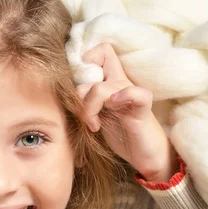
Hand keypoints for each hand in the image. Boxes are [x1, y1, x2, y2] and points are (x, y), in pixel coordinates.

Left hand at [77, 43, 178, 182]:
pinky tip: (105, 120)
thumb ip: (84, 100)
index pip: (101, 52)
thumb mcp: (96, 114)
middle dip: (80, 89)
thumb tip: (62, 93)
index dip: (85, 61)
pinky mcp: (142, 108)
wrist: (145, 156)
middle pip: (100, 58)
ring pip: (99, 88)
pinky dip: (119, 99)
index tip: (78, 87)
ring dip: (88, 109)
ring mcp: (131, 94)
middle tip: (83, 112)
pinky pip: (134, 93)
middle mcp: (120, 82)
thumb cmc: (120, 135)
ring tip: (93, 125)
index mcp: (111, 81)